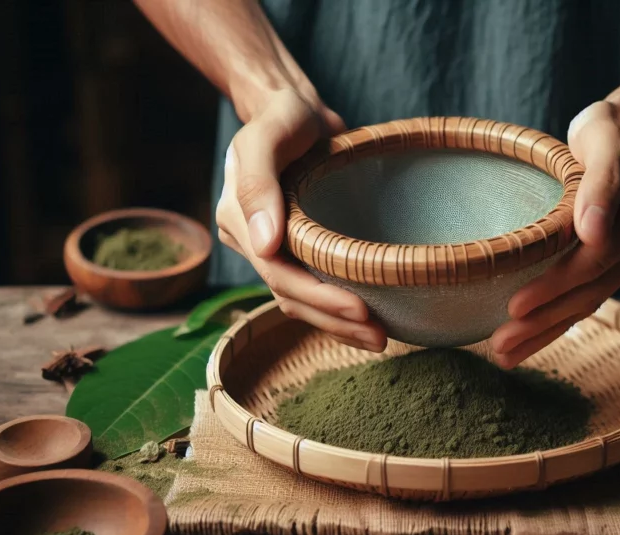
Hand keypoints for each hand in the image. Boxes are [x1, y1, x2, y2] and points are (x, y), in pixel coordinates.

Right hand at [217, 88, 387, 352]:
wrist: (296, 111)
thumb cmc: (283, 116)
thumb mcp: (268, 134)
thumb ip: (258, 183)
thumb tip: (264, 245)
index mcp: (239, 218)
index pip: (277, 272)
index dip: (318, 297)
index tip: (361, 310)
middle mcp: (251, 240)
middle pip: (290, 295)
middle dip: (333, 320)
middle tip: (380, 336)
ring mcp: (272, 248)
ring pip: (299, 301)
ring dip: (336, 325)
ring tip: (380, 338)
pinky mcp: (295, 250)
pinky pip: (310, 291)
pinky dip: (335, 312)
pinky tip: (365, 325)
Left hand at [489, 100, 619, 367]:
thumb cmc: (609, 130)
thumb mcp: (604, 138)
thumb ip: (601, 185)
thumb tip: (593, 232)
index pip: (592, 262)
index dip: (553, 287)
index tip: (514, 306)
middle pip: (589, 292)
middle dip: (543, 323)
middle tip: (499, 346)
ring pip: (588, 302)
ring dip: (546, 332)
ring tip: (505, 354)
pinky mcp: (618, 266)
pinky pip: (587, 297)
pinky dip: (556, 321)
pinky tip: (527, 339)